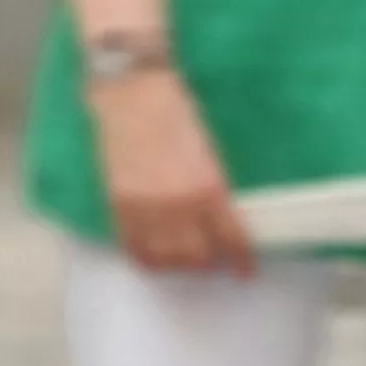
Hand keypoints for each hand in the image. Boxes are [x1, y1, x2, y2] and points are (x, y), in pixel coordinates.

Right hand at [89, 69, 255, 275]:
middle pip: (197, 257)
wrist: (134, 94)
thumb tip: (222, 220)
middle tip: (214, 261)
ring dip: (179, 266)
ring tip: (186, 262)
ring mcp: (145, 208)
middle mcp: (179, 205)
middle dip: (209, 264)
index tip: (247, 271)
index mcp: (210, 188)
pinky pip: (133, 247)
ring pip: (165, 259)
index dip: (241, 261)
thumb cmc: (179, 114)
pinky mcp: (118, 205)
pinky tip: (156, 259)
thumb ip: (214, 189)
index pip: (231, 239)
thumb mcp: (210, 154)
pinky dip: (147, 259)